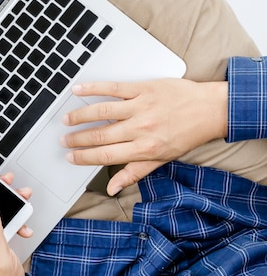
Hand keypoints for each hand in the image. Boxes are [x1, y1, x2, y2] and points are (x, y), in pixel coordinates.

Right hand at [61, 79, 227, 194]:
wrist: (211, 110)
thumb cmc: (188, 134)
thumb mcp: (163, 159)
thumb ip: (134, 172)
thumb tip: (114, 187)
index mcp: (145, 148)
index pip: (106, 155)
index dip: (84, 157)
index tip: (71, 157)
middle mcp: (141, 128)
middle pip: (100, 134)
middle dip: (78, 139)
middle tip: (64, 140)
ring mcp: (141, 106)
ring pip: (102, 111)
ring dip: (80, 116)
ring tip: (66, 120)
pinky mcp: (143, 88)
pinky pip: (113, 88)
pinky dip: (93, 88)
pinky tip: (79, 90)